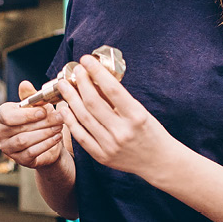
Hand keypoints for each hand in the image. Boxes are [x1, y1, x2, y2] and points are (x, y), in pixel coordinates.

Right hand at [0, 81, 65, 168]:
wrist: (48, 140)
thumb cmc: (40, 119)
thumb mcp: (37, 105)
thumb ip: (31, 95)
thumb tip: (25, 84)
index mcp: (2, 115)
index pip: (8, 115)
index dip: (26, 114)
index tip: (44, 111)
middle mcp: (0, 132)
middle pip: (19, 128)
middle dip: (42, 123)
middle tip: (59, 118)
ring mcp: (7, 147)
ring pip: (24, 140)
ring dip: (44, 133)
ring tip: (59, 127)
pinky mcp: (18, 160)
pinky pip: (31, 152)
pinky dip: (46, 144)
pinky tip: (57, 138)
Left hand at [57, 55, 177, 177]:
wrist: (159, 161)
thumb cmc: (151, 132)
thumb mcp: (141, 111)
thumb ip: (119, 99)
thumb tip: (96, 79)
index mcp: (136, 116)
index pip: (112, 89)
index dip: (96, 72)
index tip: (86, 60)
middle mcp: (122, 131)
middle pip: (93, 102)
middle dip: (80, 82)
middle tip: (74, 70)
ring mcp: (110, 145)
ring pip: (83, 117)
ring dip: (70, 98)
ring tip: (63, 86)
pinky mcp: (102, 156)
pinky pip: (81, 136)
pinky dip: (70, 121)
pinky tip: (64, 108)